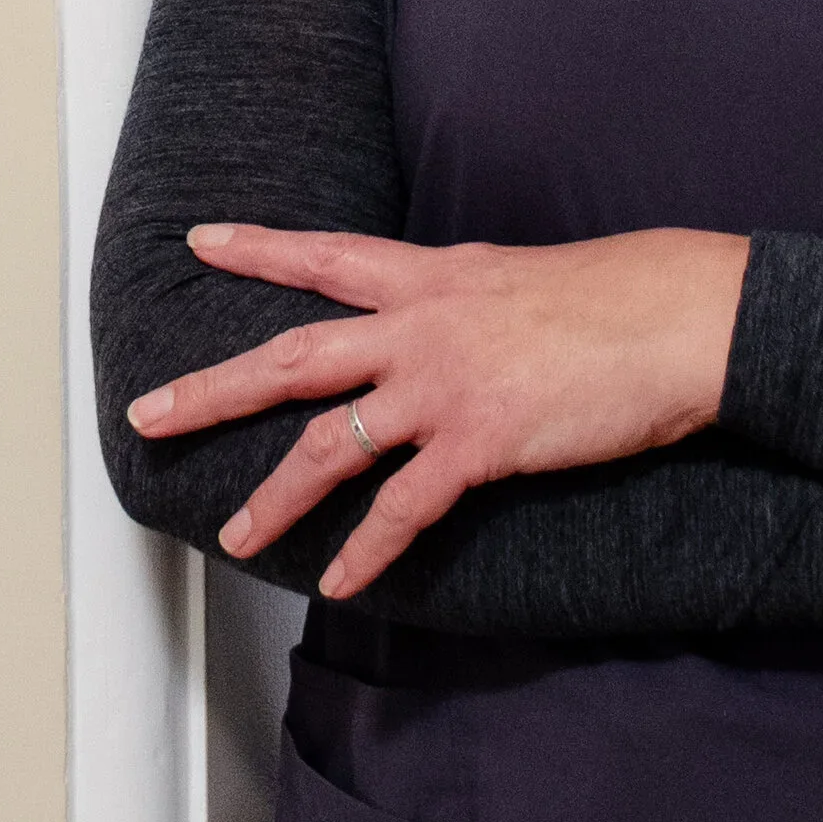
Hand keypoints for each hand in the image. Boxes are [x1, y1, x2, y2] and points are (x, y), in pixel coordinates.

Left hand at [126, 222, 750, 598]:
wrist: (674, 316)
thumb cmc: (613, 295)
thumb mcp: (518, 278)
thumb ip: (464, 301)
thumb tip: (442, 318)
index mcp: (431, 276)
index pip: (325, 255)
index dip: (259, 248)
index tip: (200, 239)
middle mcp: (421, 324)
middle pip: (293, 357)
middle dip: (214, 388)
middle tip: (147, 413)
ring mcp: (444, 384)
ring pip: (330, 444)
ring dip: (276, 495)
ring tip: (236, 535)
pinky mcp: (479, 442)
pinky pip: (403, 509)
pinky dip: (367, 551)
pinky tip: (339, 582)